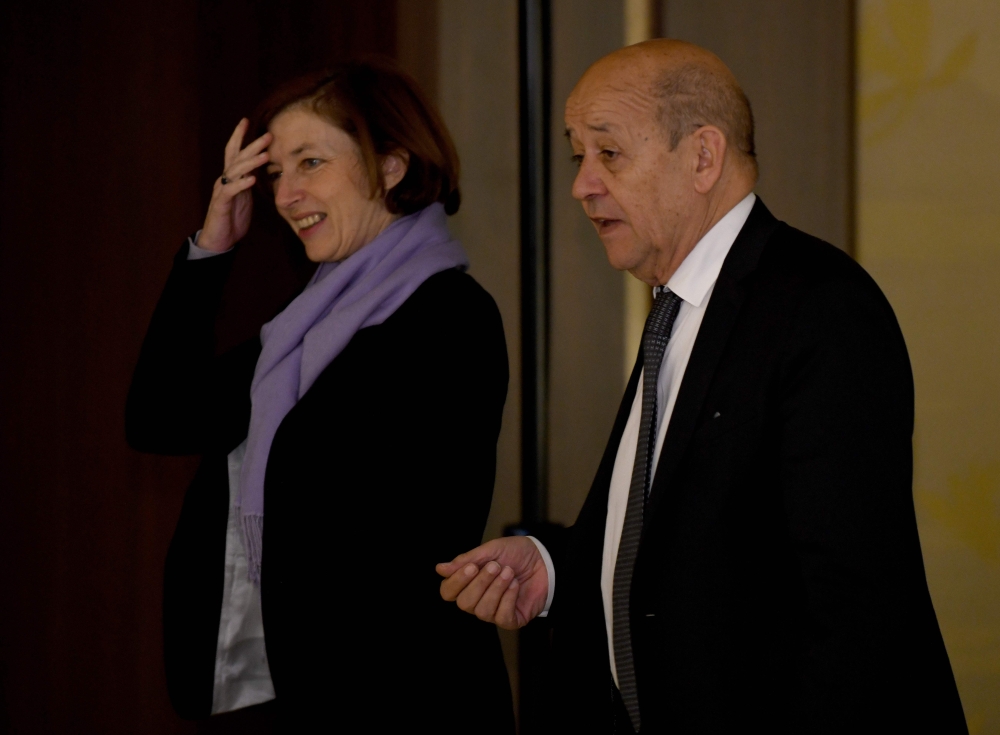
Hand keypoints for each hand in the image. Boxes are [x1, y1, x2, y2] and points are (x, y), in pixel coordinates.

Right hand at [198, 118, 271, 252]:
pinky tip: (252, 179)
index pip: (234, 152)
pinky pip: (231, 190)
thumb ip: (250, 183)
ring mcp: (222, 190)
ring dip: (251, 162)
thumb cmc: (233, 218)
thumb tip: (262, 171)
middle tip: (267, 135)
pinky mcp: (221, 203)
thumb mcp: (246, 198)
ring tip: (265, 155)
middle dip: (252, 145)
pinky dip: (242, 184)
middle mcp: (225, 180)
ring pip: (235, 171)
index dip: (239, 136)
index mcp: (231, 178)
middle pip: (237, 157)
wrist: (220, 240)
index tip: (247, 121)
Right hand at [436, 536, 548, 629]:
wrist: (545, 559)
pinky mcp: (510, 620)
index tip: (471, 567)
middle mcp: (477, 600)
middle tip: (495, 566)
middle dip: (480, 583)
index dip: (456, 582)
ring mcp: (493, 612)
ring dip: (497, 588)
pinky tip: (516, 585)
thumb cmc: (516, 554)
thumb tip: (439, 569)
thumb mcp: (491, 550)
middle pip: (464, 603)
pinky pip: (501, 617)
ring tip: (509, 573)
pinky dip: (508, 598)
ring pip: (482, 611)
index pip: (448, 592)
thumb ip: (466, 560)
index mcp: (468, 583)